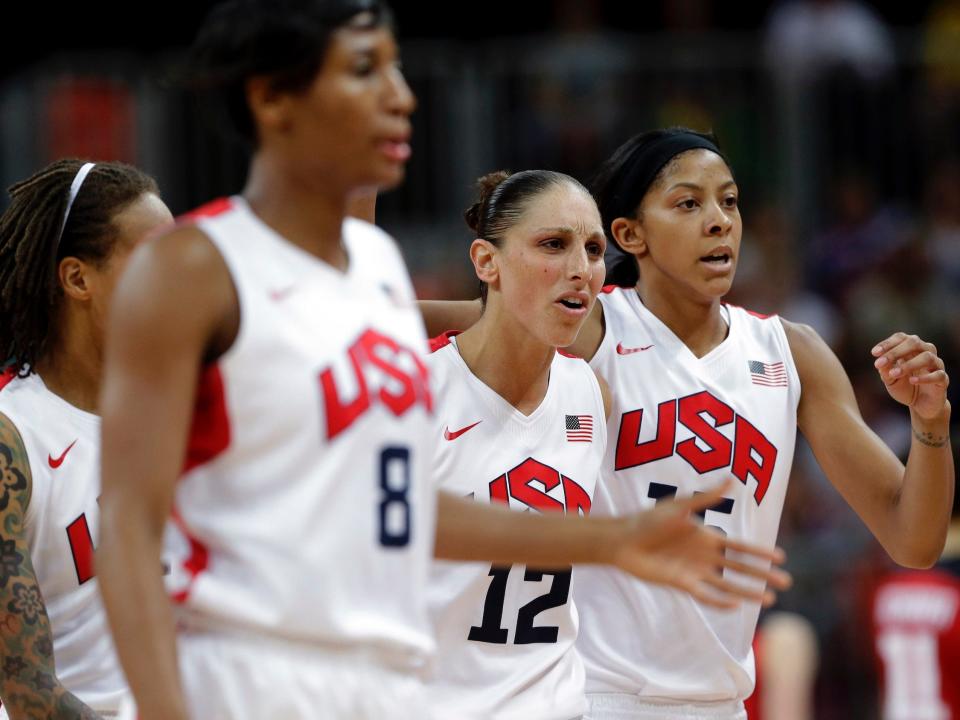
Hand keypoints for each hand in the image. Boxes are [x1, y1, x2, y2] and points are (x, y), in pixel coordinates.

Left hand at [608, 482, 790, 608]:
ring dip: (748, 592)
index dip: (760, 552)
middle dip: (763, 574)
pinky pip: (705, 596)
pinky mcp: (681, 584)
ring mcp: (694, 571)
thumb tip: (732, 479)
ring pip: (728, 584)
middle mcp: (705, 556)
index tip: (781, 556)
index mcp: (707, 536)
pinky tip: (735, 606)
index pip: (740, 547)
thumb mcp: (679, 506)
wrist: (623, 540)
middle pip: (740, 568)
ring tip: (770, 599)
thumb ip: (706, 498)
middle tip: (787, 582)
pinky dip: (720, 601)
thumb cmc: (649, 520)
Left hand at [872, 333, 949, 419]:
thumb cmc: (904, 387)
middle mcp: (926, 352)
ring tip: (894, 374)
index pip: (901, 338)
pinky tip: (912, 380)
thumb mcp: (890, 380)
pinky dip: (925, 377)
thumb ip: (885, 371)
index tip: (874, 353)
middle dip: (895, 352)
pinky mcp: (943, 379)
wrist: (920, 404)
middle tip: (879, 363)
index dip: (887, 343)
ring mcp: (936, 364)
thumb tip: (880, 364)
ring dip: (908, 364)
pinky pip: (938, 374)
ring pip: (927, 357)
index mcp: (911, 348)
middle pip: (914, 342)